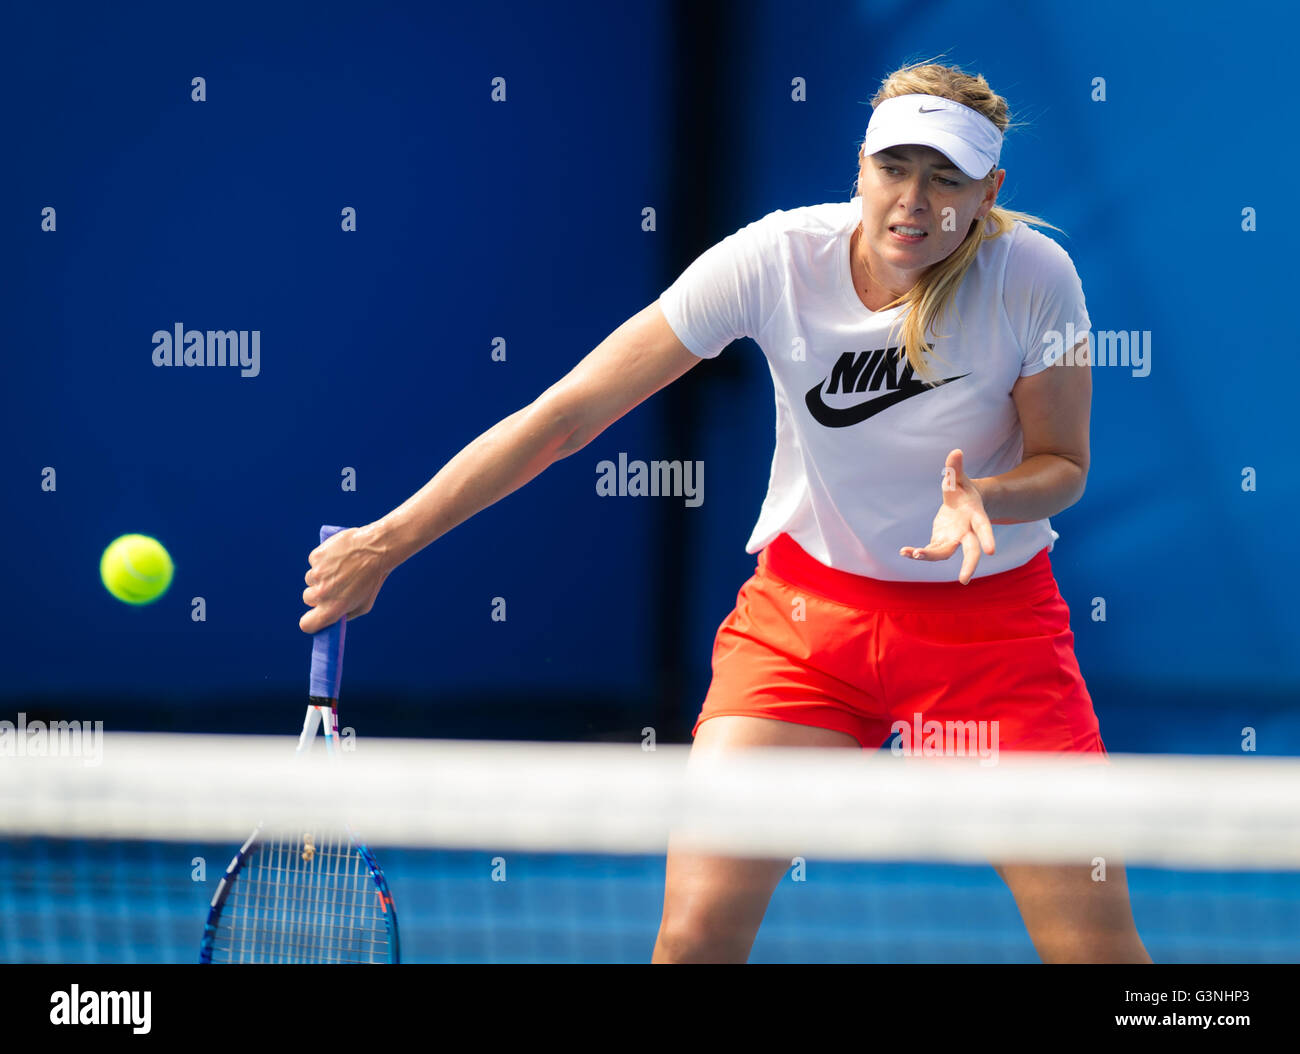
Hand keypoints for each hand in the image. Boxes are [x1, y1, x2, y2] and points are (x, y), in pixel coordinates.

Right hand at [299, 523, 392, 633]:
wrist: (377, 549)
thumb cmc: (372, 578)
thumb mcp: (364, 604)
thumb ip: (345, 614)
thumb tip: (330, 617)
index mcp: (332, 609)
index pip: (307, 624)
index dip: (310, 621)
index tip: (314, 615)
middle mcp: (321, 593)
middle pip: (308, 599)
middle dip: (319, 594)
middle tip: (336, 585)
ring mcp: (317, 574)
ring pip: (310, 579)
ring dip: (321, 576)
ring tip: (341, 569)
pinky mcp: (315, 557)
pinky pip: (314, 563)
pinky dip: (323, 560)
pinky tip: (339, 557)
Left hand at [899, 449, 995, 584]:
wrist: (964, 505)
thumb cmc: (963, 490)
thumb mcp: (959, 479)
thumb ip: (955, 469)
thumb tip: (955, 452)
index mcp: (975, 517)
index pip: (984, 528)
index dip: (988, 538)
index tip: (991, 552)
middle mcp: (967, 533)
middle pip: (970, 551)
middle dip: (968, 565)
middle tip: (963, 580)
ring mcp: (953, 540)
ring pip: (945, 554)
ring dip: (929, 556)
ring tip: (913, 554)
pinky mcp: (940, 542)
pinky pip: (929, 551)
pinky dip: (917, 552)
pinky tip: (904, 551)